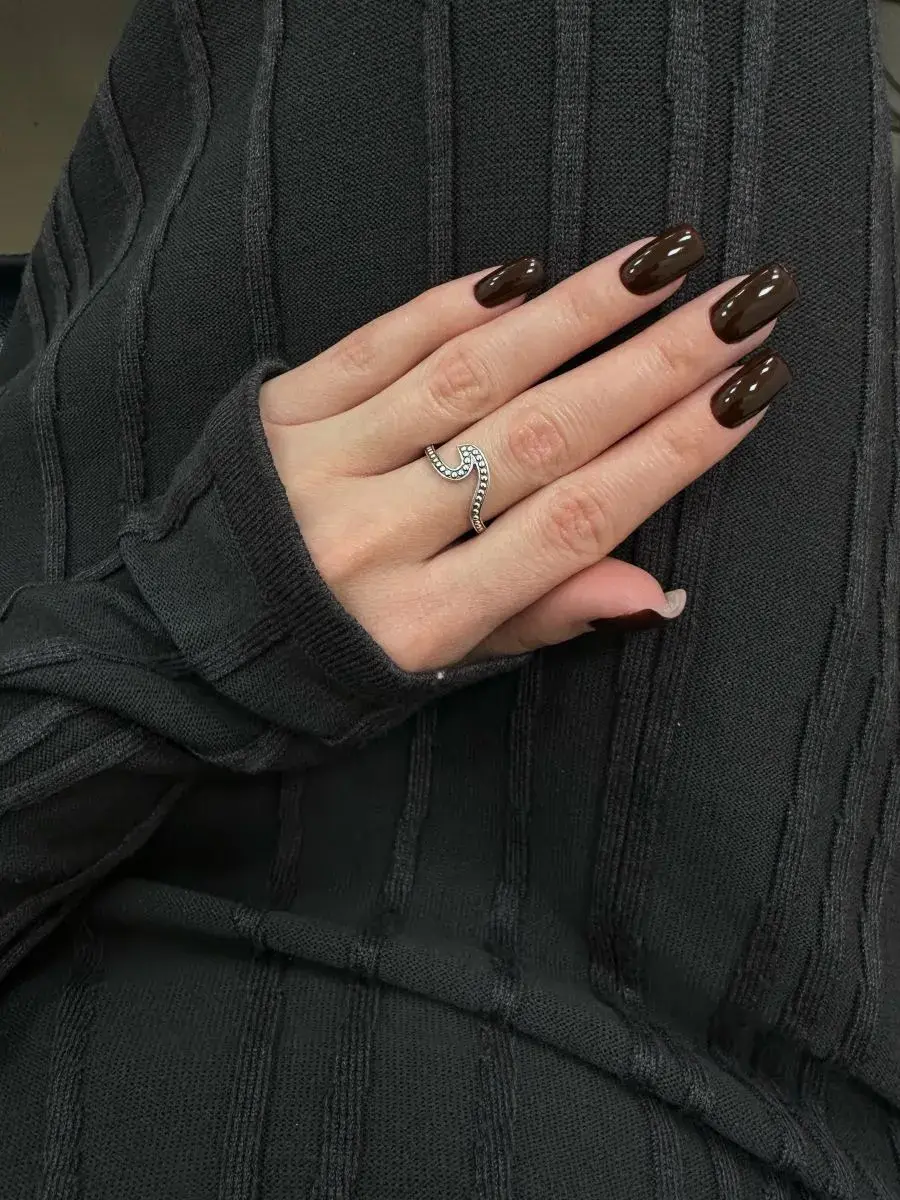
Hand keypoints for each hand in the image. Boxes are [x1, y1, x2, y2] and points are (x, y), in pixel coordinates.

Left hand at [259, 226, 795, 670]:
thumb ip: (535, 623)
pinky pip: (375, 347)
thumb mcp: (428, 677)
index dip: (666, 458)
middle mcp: (375, 539)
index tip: (743, 394)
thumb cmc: (316, 674)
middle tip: (739, 308)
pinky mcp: (275, 415)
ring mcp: (319, 468)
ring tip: (658, 264)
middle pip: (538, 439)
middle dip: (650, 368)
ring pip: (466, 379)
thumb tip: (653, 590)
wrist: (168, 649)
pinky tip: (523, 275)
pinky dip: (450, 307)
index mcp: (421, 621)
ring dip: (569, 316)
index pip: (571, 525)